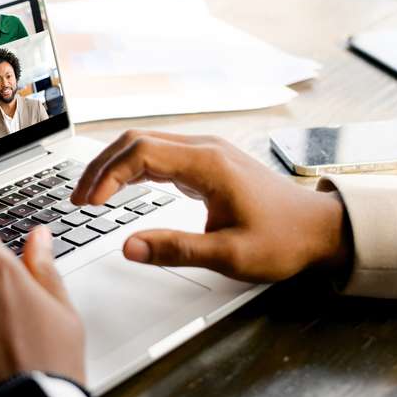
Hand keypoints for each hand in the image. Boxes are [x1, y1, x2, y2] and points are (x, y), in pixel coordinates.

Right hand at [72, 131, 350, 281]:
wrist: (319, 229)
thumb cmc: (283, 241)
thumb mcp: (229, 255)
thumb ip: (175, 250)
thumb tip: (128, 247)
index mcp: (207, 164)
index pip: (140, 154)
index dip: (107, 177)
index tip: (89, 205)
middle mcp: (204, 149)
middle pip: (135, 141)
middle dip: (100, 167)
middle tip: (77, 200)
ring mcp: (206, 152)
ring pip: (145, 144)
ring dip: (114, 165)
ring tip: (91, 195)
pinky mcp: (207, 162)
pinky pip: (159, 154)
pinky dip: (132, 169)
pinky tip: (120, 189)